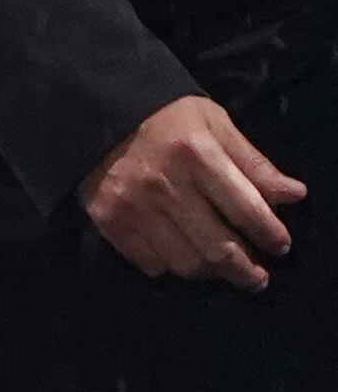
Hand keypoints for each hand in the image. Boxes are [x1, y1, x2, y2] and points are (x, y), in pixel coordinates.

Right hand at [83, 93, 304, 291]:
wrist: (98, 113)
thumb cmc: (167, 116)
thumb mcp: (216, 124)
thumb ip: (253, 163)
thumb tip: (294, 195)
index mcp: (197, 156)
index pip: (246, 209)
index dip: (270, 234)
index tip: (281, 246)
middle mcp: (165, 186)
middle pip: (217, 247)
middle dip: (246, 270)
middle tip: (257, 278)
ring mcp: (134, 207)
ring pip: (185, 262)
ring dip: (210, 273)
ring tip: (221, 270)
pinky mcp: (109, 220)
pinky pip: (149, 263)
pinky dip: (170, 267)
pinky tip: (181, 257)